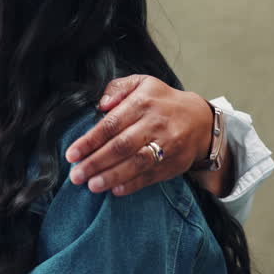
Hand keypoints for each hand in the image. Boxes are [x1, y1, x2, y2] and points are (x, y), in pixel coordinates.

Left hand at [65, 75, 213, 196]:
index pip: (111, 124)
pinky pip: (151, 176)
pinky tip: (115, 190)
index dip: (89, 141)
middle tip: (76, 175)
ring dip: (112, 176)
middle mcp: (155, 124)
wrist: (201, 121)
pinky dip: (133, 185)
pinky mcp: (174, 163)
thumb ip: (117, 88)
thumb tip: (101, 105)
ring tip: (92, 185)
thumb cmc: (162, 102)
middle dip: (96, 162)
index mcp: (142, 103)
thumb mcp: (142, 83)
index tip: (71, 154)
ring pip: (136, 163)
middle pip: (121, 146)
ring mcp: (167, 145)